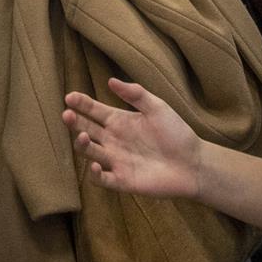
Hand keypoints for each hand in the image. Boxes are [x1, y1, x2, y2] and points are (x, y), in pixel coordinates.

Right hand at [62, 78, 204, 200]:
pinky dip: (95, 175)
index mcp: (118, 121)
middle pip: (85, 129)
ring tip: (84, 137)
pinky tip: (96, 165)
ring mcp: (116, 161)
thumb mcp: (157, 107)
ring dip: (82, 145)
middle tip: (67, 114)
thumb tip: (111, 80)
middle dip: (73, 122)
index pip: (93, 110)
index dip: (80, 103)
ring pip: (90, 153)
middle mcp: (112, 140)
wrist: (195, 163)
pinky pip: (103, 179)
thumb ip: (136, 94)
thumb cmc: (177, 133)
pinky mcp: (123, 180)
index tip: (70, 97)